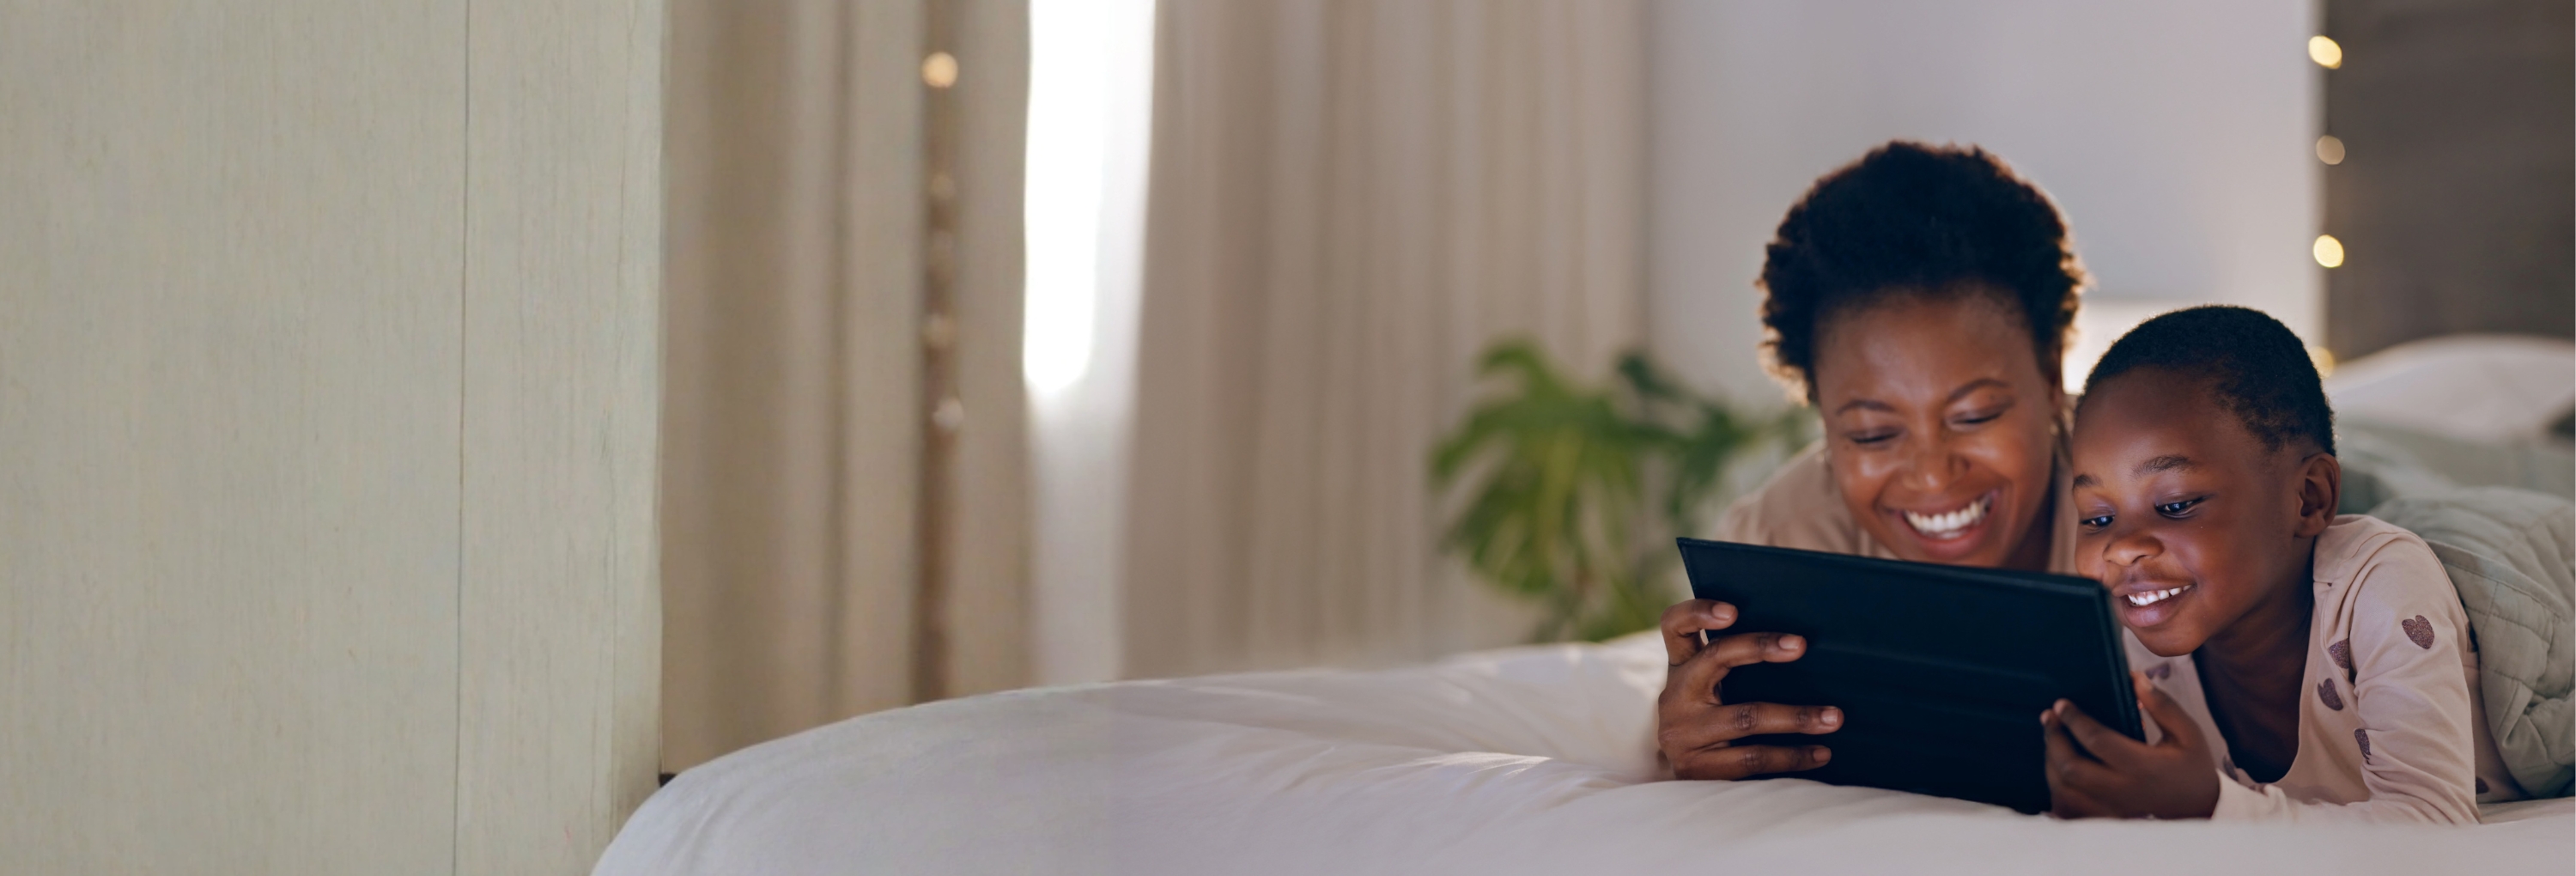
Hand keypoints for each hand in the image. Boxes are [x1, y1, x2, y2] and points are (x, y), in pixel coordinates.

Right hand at [1655, 599, 1840, 779]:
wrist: (1682, 791)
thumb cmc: (1713, 726)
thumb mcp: (1709, 692)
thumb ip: (1732, 668)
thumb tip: (1800, 646)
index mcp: (1680, 668)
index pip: (1675, 625)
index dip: (1699, 611)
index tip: (1733, 610)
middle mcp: (1675, 695)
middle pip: (1715, 657)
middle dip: (1760, 647)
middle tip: (1801, 645)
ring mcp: (1682, 733)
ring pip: (1746, 716)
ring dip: (1796, 716)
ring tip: (1834, 717)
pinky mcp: (1697, 769)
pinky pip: (1752, 758)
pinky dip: (1792, 755)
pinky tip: (1820, 753)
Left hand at [2040, 671, 2218, 818]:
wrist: (2201, 807)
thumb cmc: (2193, 767)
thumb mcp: (2188, 732)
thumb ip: (2162, 705)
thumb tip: (2135, 678)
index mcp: (2143, 767)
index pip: (2097, 741)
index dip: (2074, 720)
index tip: (2061, 704)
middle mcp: (2124, 790)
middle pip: (2071, 768)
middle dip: (2054, 740)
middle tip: (2049, 717)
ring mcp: (2112, 808)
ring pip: (2064, 791)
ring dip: (2050, 763)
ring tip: (2051, 739)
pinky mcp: (2107, 817)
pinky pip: (2069, 809)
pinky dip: (2056, 788)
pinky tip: (2056, 769)